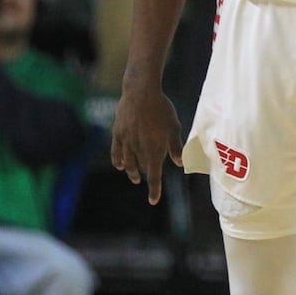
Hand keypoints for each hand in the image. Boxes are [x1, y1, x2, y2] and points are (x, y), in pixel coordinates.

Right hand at [110, 81, 182, 204]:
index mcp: (154, 151)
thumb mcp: (174, 127)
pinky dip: (118, 160)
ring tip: (133, 176)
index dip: (154, 190)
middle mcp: (138, 150)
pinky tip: (119, 164)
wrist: (141, 94)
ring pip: (128, 162)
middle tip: (144, 180)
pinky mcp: (118, 133)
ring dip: (131, 170)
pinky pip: (116, 152)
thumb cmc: (162, 110)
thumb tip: (179, 163)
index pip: (154, 176)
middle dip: (144, 175)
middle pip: (141, 168)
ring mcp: (126, 143)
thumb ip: (175, 146)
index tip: (153, 201)